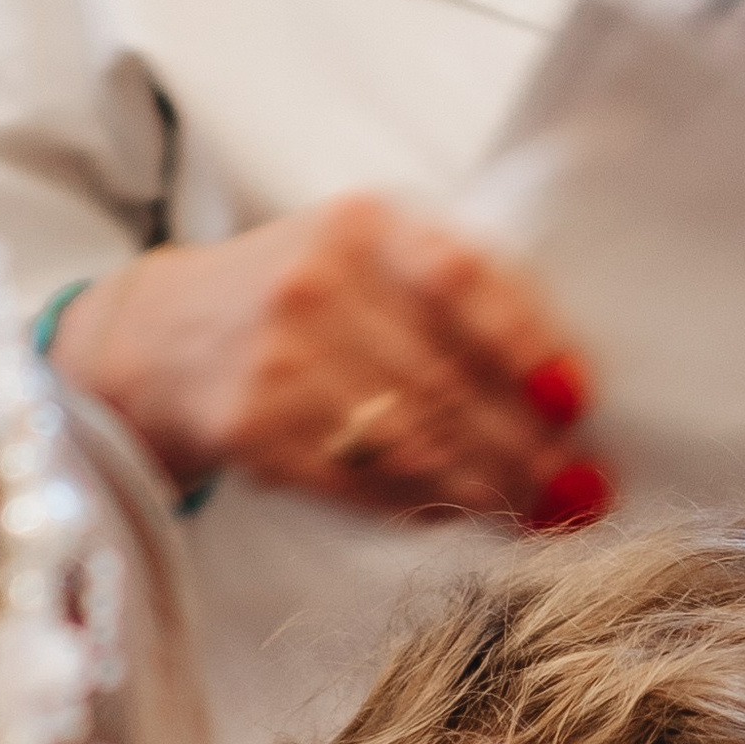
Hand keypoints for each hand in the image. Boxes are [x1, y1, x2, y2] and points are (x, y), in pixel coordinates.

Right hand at [55, 196, 611, 524]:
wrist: (161, 336)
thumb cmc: (301, 297)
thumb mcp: (370, 255)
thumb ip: (459, 294)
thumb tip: (568, 387)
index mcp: (363, 225)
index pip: (461, 280)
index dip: (525, 344)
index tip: (577, 400)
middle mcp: (317, 284)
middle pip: (444, 378)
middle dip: (526, 445)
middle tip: (583, 490)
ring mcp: (278, 360)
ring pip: (408, 439)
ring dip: (487, 487)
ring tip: (543, 515)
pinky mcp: (254, 431)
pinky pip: (358, 482)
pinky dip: (421, 505)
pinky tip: (463, 518)